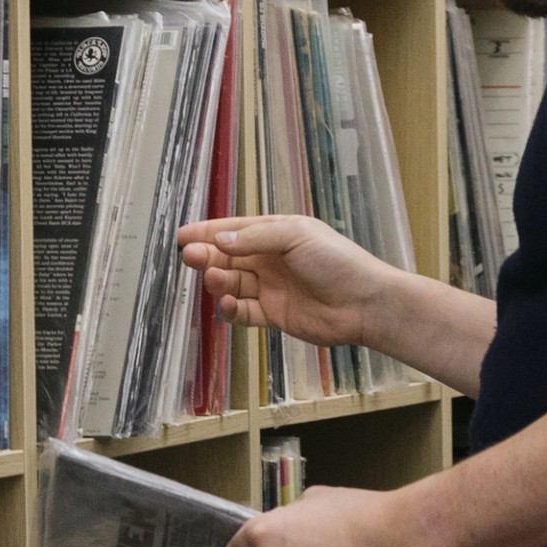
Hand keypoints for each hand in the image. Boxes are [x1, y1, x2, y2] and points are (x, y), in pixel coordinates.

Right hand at [177, 214, 390, 350]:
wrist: (364, 303)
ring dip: (219, 281)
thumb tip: (219, 241)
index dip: (208, 232)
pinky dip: (232, 308)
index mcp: (277, 234)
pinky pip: (244, 312)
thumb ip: (256, 238)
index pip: (235, 231)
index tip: (183, 236)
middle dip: (207, 256)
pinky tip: (228, 303)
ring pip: (233, 283)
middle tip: (190, 256)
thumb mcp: (296, 236)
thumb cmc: (337, 261)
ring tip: (214, 278)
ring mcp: (271, 288)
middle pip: (229, 257)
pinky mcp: (273, 315)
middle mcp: (271, 260)